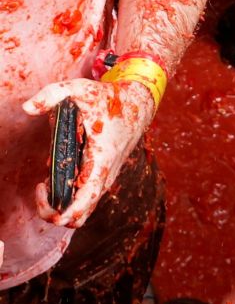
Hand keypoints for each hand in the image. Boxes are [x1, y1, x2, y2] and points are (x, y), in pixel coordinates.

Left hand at [21, 77, 155, 229]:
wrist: (139, 102)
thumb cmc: (109, 97)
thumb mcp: (79, 88)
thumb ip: (51, 94)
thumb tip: (27, 108)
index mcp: (100, 159)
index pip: (86, 200)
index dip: (66, 212)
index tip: (46, 201)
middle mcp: (105, 175)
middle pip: (81, 215)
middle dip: (55, 213)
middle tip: (40, 189)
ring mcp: (105, 177)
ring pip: (84, 208)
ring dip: (61, 204)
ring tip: (44, 184)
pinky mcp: (103, 175)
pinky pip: (86, 197)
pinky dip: (69, 196)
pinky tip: (56, 177)